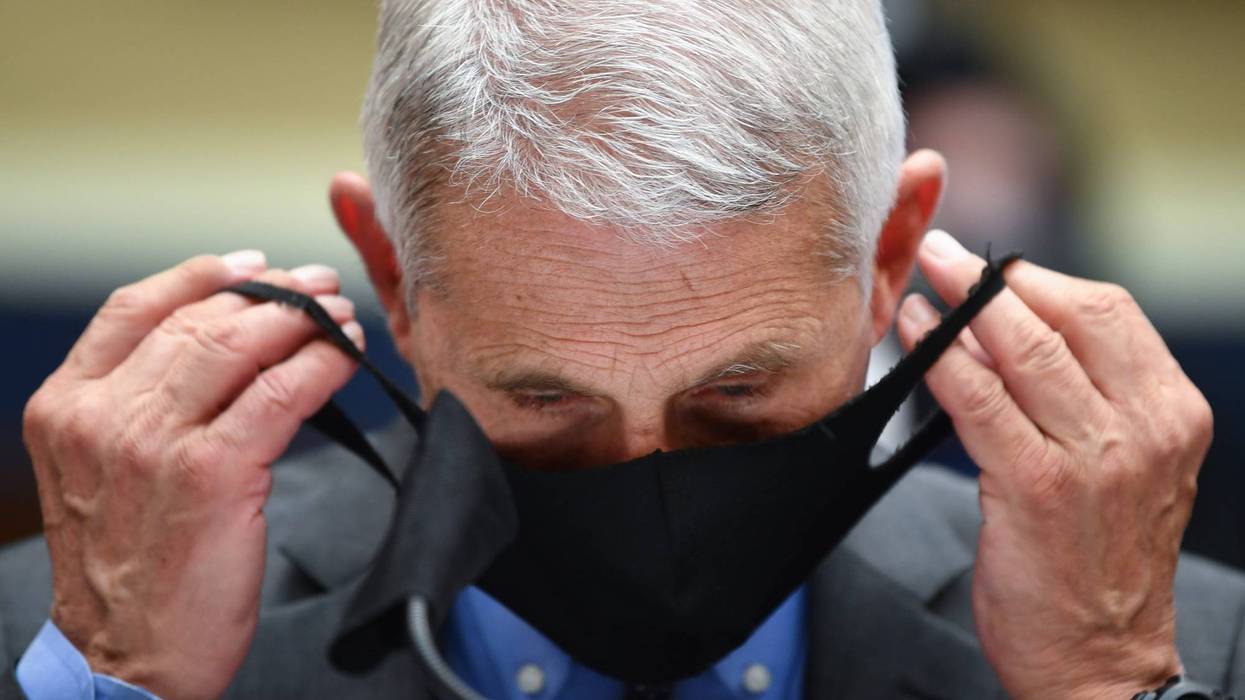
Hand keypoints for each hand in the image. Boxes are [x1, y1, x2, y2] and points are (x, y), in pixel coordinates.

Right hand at [22, 253, 364, 699]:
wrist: (126, 659)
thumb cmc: (128, 570)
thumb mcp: (102, 475)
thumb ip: (138, 409)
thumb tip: (219, 348)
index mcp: (66, 407)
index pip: (131, 308)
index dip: (198, 275)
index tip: (249, 264)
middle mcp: (102, 416)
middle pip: (198, 319)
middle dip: (269, 294)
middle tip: (315, 286)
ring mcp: (154, 442)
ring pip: (240, 346)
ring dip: (301, 320)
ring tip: (338, 314)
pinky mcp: (213, 472)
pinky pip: (281, 392)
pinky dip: (322, 364)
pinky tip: (346, 355)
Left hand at [896, 231, 1210, 699]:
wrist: (1099, 661)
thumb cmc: (1096, 561)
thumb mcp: (1117, 466)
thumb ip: (1078, 397)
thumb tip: (999, 331)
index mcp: (1170, 413)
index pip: (1108, 313)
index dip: (1042, 280)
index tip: (992, 268)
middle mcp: (1143, 428)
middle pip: (1069, 317)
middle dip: (996, 278)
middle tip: (942, 252)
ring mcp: (1095, 457)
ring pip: (1025, 352)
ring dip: (964, 305)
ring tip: (922, 277)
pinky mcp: (1037, 486)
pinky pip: (981, 402)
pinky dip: (942, 360)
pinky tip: (915, 335)